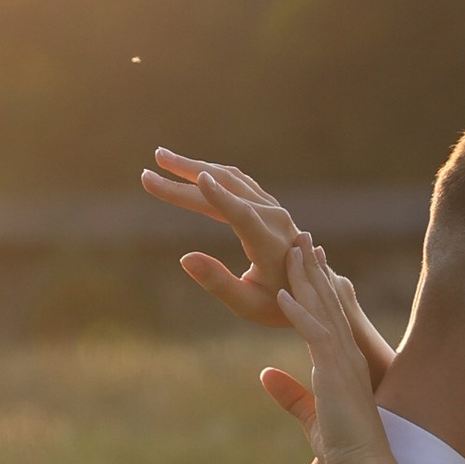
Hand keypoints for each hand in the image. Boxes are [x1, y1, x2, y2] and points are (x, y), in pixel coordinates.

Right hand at [143, 151, 391, 384]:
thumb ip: (218, 283)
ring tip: (163, 158)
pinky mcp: (268, 205)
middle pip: (228, 188)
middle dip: (186, 177)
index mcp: (269, 243)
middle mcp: (273, 218)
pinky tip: (192, 170)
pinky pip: (237, 181)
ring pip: (231, 178)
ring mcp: (273, 208)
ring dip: (195, 166)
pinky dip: (211, 172)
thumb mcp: (248, 305)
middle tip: (150, 170)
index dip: (220, 197)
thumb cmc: (280, 303)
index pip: (241, 214)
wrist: (314, 289)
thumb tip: (185, 258)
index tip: (200, 178)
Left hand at [270, 239, 395, 463]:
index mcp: (344, 362)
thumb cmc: (346, 449)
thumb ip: (290, 394)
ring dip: (306, 277)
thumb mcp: (312, 416)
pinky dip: (299, 312)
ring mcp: (343, 361)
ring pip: (323, 308)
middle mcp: (347, 354)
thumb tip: (266, 373)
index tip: (310, 260)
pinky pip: (315, 334)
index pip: (331, 314)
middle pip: (328, 301)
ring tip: (294, 247)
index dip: (319, 285)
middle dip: (313, 268)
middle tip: (303, 236)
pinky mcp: (335, 373)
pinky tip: (284, 292)